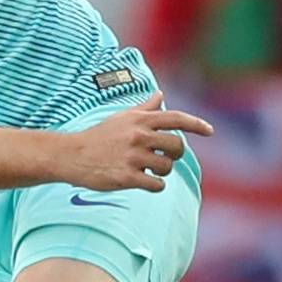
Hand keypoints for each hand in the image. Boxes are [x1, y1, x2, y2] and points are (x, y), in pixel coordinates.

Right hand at [58, 91, 213, 192]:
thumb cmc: (98, 136)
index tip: (210, 131)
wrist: (71, 155)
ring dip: (162, 172)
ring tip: (149, 171)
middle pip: (177, 146)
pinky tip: (144, 183)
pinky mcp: (126, 177)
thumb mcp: (121, 118)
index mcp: (139, 120)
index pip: (176, 118)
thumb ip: (144, 108)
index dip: (196, 124)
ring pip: (167, 167)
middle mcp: (138, 136)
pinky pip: (156, 185)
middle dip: (175, 155)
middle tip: (163, 159)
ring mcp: (132, 157)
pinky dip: (155, 186)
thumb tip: (161, 94)